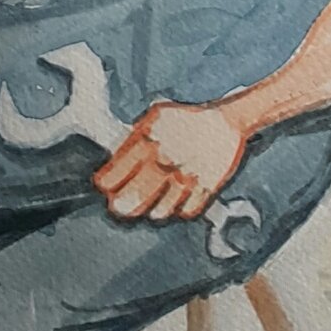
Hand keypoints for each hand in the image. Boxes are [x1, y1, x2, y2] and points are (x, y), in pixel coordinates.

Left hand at [94, 100, 246, 222]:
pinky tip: (175, 201)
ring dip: (151, 210)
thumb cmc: (184, 121)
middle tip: (120, 207)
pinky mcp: (206, 189)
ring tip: (149, 205)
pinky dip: (179, 210)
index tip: (106, 188)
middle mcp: (165, 160)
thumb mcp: (153, 119)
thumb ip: (132, 140)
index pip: (114, 175)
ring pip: (159, 211)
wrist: (223, 123)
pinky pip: (186, 212)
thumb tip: (112, 162)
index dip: (107, 184)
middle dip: (122, 206)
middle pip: (132, 198)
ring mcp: (186, 176)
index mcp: (147, 140)